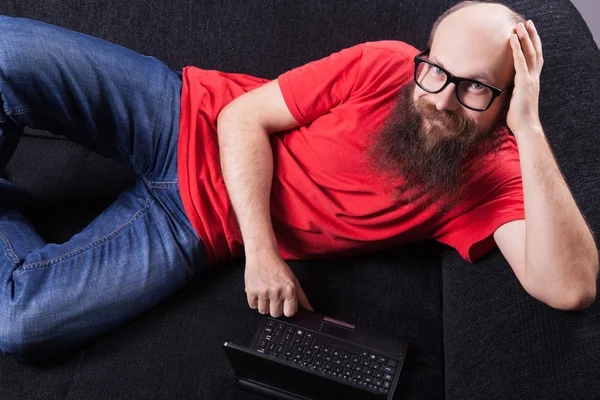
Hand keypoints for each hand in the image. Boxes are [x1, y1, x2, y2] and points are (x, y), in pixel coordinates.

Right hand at [245, 249, 313, 317]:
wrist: (262, 254)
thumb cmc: (277, 266)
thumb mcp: (294, 280)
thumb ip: (302, 298)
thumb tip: (309, 310)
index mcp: (289, 289)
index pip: (290, 313)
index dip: (287, 310)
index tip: (285, 305)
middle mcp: (276, 292)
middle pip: (276, 314)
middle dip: (276, 309)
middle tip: (275, 298)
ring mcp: (263, 292)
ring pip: (264, 312)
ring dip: (265, 306)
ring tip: (266, 294)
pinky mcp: (251, 291)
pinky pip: (253, 306)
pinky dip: (255, 302)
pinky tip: (259, 292)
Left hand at [506, 20, 543, 135]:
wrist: (525, 127)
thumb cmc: (518, 117)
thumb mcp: (514, 100)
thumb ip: (511, 91)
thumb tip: (501, 89)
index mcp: (532, 82)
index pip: (535, 59)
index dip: (533, 46)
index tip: (529, 35)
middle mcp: (534, 78)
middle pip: (536, 52)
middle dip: (531, 36)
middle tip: (527, 23)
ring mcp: (530, 79)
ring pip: (530, 53)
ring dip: (524, 38)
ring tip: (519, 26)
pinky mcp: (524, 83)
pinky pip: (521, 62)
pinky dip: (517, 49)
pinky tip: (513, 39)